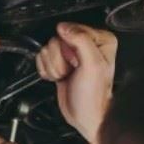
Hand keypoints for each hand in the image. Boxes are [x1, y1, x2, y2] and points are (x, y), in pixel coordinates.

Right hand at [36, 22, 116, 141]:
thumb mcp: (92, 64)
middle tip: (71, 70)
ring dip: (53, 67)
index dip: (70, 48)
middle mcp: (86, 44)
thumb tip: (64, 28)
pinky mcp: (59, 64)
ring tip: (66, 75)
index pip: (71, 30)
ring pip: (47, 49)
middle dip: (59, 59)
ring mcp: (71, 54)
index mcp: (100, 39)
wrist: (85, 115)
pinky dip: (47, 71)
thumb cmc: (93, 95)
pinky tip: (59, 77)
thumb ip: (80, 40)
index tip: (77, 62)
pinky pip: (42, 59)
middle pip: (56, 40)